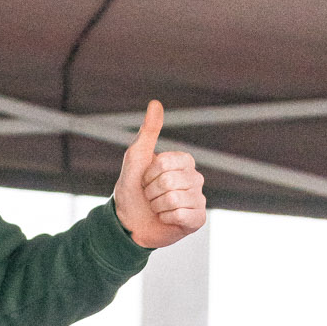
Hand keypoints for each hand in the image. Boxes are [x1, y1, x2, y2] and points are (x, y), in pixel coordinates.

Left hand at [112, 100, 205, 249]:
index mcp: (184, 161)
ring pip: (175, 199)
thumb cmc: (132, 189)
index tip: (145, 180)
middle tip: (150, 196)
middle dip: (152, 191)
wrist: (128, 223)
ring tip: (157, 208)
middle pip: (170, 181)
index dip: (149, 174)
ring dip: (157, 206)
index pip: (166, 163)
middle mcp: (196, 179)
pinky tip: (165, 219)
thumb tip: (156, 103)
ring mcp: (198, 200)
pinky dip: (166, 218)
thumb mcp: (136, 157)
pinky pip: (182, 215)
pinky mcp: (197, 219)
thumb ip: (148, 131)